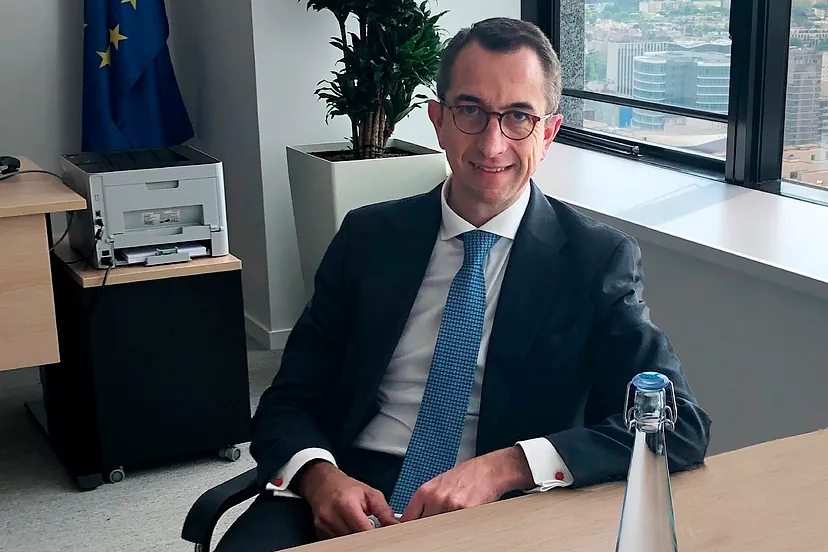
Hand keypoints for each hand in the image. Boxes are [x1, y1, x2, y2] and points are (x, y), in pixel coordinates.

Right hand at [294, 460, 399, 538]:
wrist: (323, 484)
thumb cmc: (347, 488)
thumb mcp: (370, 494)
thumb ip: (384, 511)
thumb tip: (397, 526)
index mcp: (346, 504)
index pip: (363, 530)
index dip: (376, 536)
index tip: (384, 537)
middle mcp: (332, 516)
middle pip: (355, 539)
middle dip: (367, 538)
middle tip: (375, 533)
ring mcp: (324, 526)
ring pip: (346, 542)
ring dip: (356, 539)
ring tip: (361, 528)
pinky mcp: (320, 532)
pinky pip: (337, 542)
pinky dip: (346, 539)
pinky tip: (349, 529)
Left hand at [399, 446, 533, 521]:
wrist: (488, 470)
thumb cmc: (466, 475)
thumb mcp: (439, 484)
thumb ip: (427, 500)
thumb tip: (415, 518)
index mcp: (426, 491)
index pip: (408, 517)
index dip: (408, 527)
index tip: (407, 532)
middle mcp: (436, 498)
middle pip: (423, 525)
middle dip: (428, 528)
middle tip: (436, 526)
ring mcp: (450, 506)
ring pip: (439, 529)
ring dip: (444, 528)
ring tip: (453, 518)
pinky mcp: (465, 512)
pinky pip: (456, 528)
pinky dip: (458, 527)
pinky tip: (464, 518)